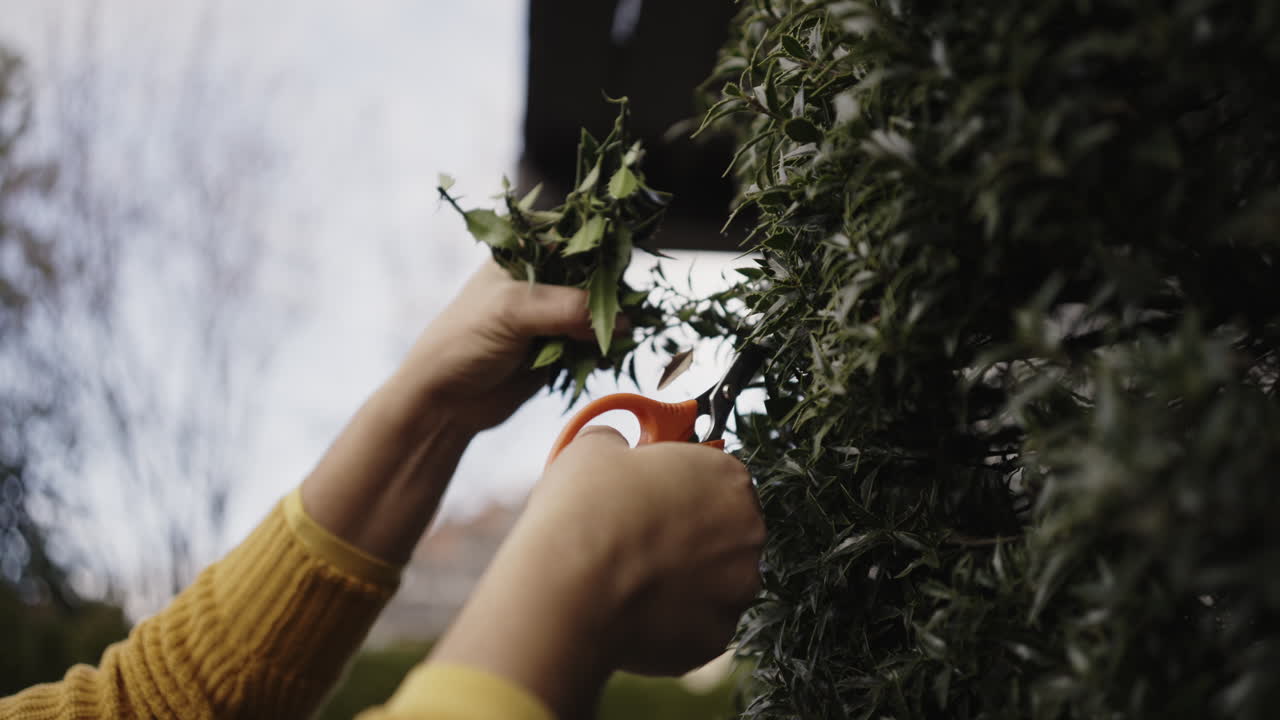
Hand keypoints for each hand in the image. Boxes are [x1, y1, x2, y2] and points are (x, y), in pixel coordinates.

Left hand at [301, 260, 600, 562]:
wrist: (445, 402)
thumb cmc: (463, 342)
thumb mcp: (511, 312)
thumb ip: (566, 309)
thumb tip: (624, 319)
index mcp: (524, 255)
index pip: (576, 241)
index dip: (602, 253)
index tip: (622, 273)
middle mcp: (543, 281)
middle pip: (596, 279)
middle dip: (614, 297)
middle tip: (623, 317)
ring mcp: (554, 316)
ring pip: (601, 314)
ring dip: (613, 327)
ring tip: (614, 342)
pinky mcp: (563, 349)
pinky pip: (597, 345)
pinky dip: (606, 352)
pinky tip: (604, 359)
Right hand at [429, 426, 764, 716]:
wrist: (570, 589)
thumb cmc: (586, 509)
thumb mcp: (593, 449)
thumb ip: (618, 444)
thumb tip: (615, 450)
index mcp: (728, 476)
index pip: (715, 475)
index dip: (679, 484)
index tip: (649, 494)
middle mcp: (748, 533)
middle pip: (722, 531)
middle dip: (686, 534)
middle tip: (636, 538)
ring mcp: (737, 590)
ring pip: (712, 582)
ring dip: (681, 580)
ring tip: (629, 580)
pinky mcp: (716, 639)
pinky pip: (694, 625)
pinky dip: (669, 622)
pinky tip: (631, 613)